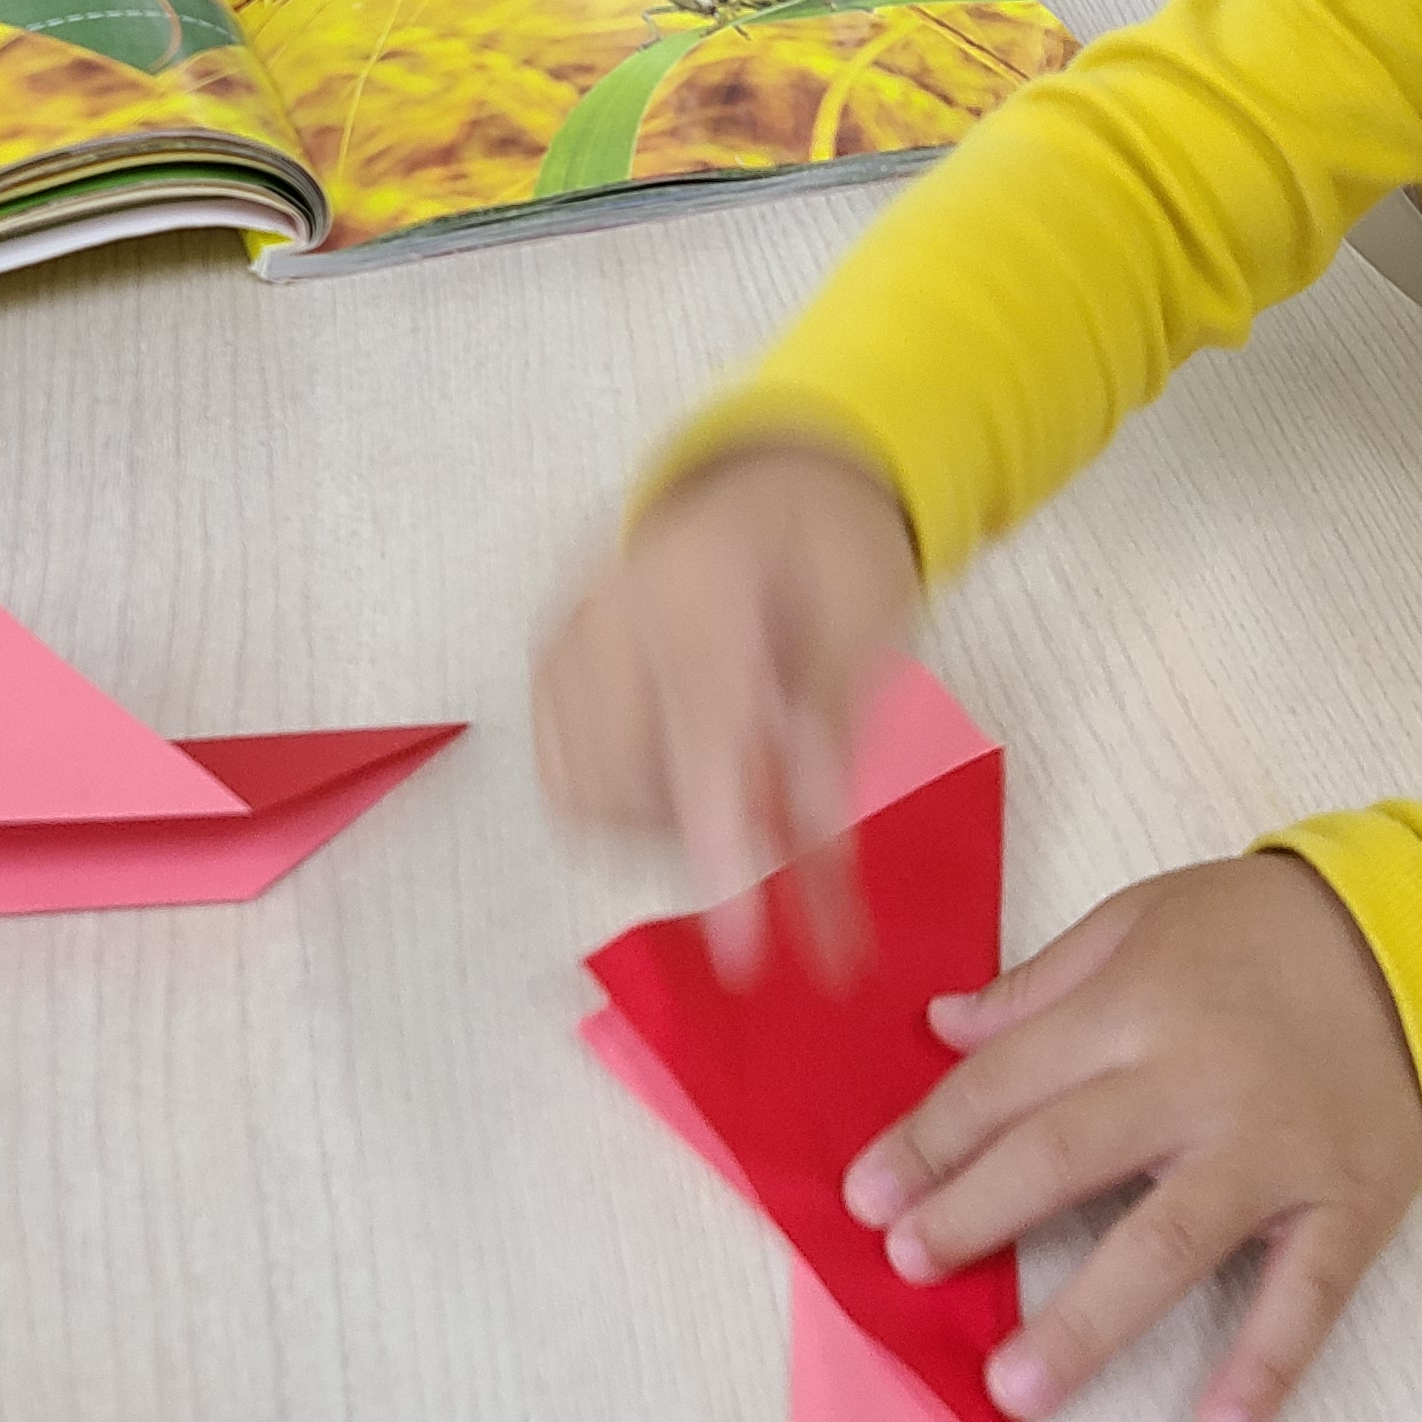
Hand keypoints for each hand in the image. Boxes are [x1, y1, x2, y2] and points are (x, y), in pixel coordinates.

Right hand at [533, 443, 921, 982]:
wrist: (769, 471)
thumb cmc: (831, 544)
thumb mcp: (873, 619)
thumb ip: (836, 730)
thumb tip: (814, 846)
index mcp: (699, 580)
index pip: (698, 737)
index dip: (721, 849)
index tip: (743, 950)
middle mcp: (608, 606)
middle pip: (627, 783)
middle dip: (708, 835)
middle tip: (793, 827)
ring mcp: (566, 635)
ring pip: (590, 798)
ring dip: (672, 827)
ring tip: (747, 782)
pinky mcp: (549, 666)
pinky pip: (568, 781)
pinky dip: (631, 807)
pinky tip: (691, 774)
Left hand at [842, 856, 1421, 1421]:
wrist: (1421, 938)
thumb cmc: (1263, 926)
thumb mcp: (1142, 918)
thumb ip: (1042, 983)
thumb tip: (943, 1026)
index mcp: (1136, 1006)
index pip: (1008, 1081)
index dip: (930, 1140)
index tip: (868, 1195)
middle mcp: (1196, 1082)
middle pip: (1065, 1157)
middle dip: (975, 1217)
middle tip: (906, 1265)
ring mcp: (1274, 1151)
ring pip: (1168, 1243)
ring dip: (1086, 1321)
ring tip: (1015, 1387)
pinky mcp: (1348, 1202)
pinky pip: (1305, 1294)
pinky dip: (1266, 1363)